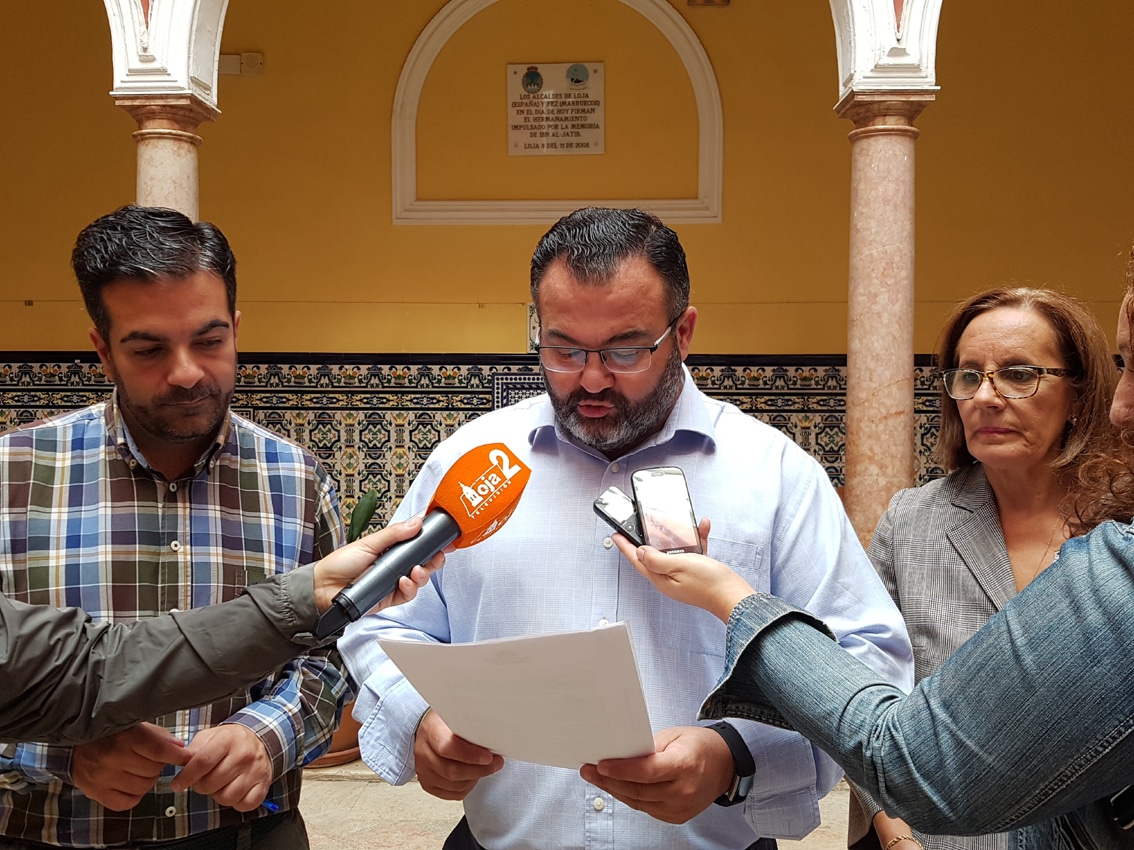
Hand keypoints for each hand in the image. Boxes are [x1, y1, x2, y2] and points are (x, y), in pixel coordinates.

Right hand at [71, 722, 188, 810]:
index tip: (187, 757)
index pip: (160, 751)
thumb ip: (158, 735)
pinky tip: (132, 783)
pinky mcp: (95, 792)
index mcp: (126, 738)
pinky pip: (126, 803)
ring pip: (143, 787)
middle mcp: (114, 759)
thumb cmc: (108, 731)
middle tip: (154, 759)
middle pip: (153, 770)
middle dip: (159, 765)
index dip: (178, 756)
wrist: (71, 742)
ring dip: (148, 779)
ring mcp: (103, 778)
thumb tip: (180, 748)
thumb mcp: (134, 723)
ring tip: (140, 769)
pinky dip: (134, 795)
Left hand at [170, 724, 272, 810]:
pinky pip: (245, 805)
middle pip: (210, 783)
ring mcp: (255, 771)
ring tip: (221, 784)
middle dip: (201, 786)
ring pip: (226, 797)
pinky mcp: (263, 785)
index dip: (186, 777)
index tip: (176, 785)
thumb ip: (193, 749)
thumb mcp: (210, 736)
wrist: (260, 739)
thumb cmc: (230, 741)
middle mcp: (244, 755)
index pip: (202, 762)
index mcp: (227, 740)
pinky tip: (235, 791)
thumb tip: (178, 761)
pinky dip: (237, 803)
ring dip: (218, 795)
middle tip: (204, 779)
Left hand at [312, 515, 445, 612]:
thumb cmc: (341, 563)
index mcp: (392, 550)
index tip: (445, 539)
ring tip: (416, 570)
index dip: (432, 543)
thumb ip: (394, 534)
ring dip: (423, 575)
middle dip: (434, 560)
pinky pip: (408, 595)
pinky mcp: (390, 598)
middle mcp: (395, 566)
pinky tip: (403, 582)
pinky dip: (409, 588)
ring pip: (419, 580)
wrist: (323, 587)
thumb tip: (416, 522)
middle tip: (437, 556)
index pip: (418, 545)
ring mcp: (394, 583)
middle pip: (424, 563)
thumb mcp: (369, 543)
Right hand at [413, 709, 503, 800]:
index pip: (448, 748)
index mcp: (430, 731)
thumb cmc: (444, 722)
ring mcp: (423, 771)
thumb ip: (470, 725)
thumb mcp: (455, 715)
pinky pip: (452, 794)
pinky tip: (473, 776)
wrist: (427, 731)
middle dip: (479, 769)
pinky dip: (467, 787)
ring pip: (454, 785)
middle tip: (495, 763)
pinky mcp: (428, 784)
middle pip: (452, 771)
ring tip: (486, 768)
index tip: (488, 756)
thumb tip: (492, 736)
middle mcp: (424, 752)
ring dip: (475, 778)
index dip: (471, 755)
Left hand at [580, 725, 735, 823]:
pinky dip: (630, 797)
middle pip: (637, 790)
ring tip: (597, 777)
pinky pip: (646, 808)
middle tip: (589, 770)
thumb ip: (647, 748)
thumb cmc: (699, 746)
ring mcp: (680, 808)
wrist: (724, 765)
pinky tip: (616, 786)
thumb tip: (619, 755)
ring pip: (638, 802)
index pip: (646, 772)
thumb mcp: (672, 736)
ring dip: (615, 789)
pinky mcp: (676, 817)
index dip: (621, 770)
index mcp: (685, 766)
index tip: (600, 764)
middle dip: (609, 780)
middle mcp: (683, 791)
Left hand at [613, 517, 753, 622]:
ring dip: (675, 535)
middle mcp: (669, 578)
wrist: (734, 596)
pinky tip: (701, 529)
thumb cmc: (710, 585)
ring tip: (676, 522)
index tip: (616, 535)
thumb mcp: (679, 565)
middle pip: (652, 555)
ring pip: (673, 550)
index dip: (625, 546)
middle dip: (645, 539)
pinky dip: (695, 539)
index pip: (637, 560)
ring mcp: (682, 575)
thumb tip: (640, 552)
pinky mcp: (695, 571)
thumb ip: (657, 559)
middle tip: (638, 526)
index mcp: (661, 579)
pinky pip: (691, 551)